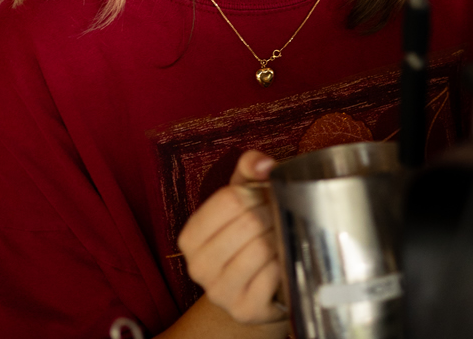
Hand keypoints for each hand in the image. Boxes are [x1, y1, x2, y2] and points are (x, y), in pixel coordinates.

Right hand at [177, 151, 284, 324]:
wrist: (256, 289)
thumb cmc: (249, 235)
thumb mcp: (244, 198)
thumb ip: (250, 169)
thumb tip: (263, 164)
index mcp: (190, 236)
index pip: (229, 199)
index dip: (254, 194)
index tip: (261, 198)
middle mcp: (197, 266)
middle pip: (248, 222)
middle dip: (270, 215)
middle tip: (274, 217)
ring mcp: (219, 292)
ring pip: (260, 248)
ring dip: (277, 238)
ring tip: (276, 237)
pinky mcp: (244, 310)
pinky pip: (272, 274)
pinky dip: (282, 263)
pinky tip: (278, 262)